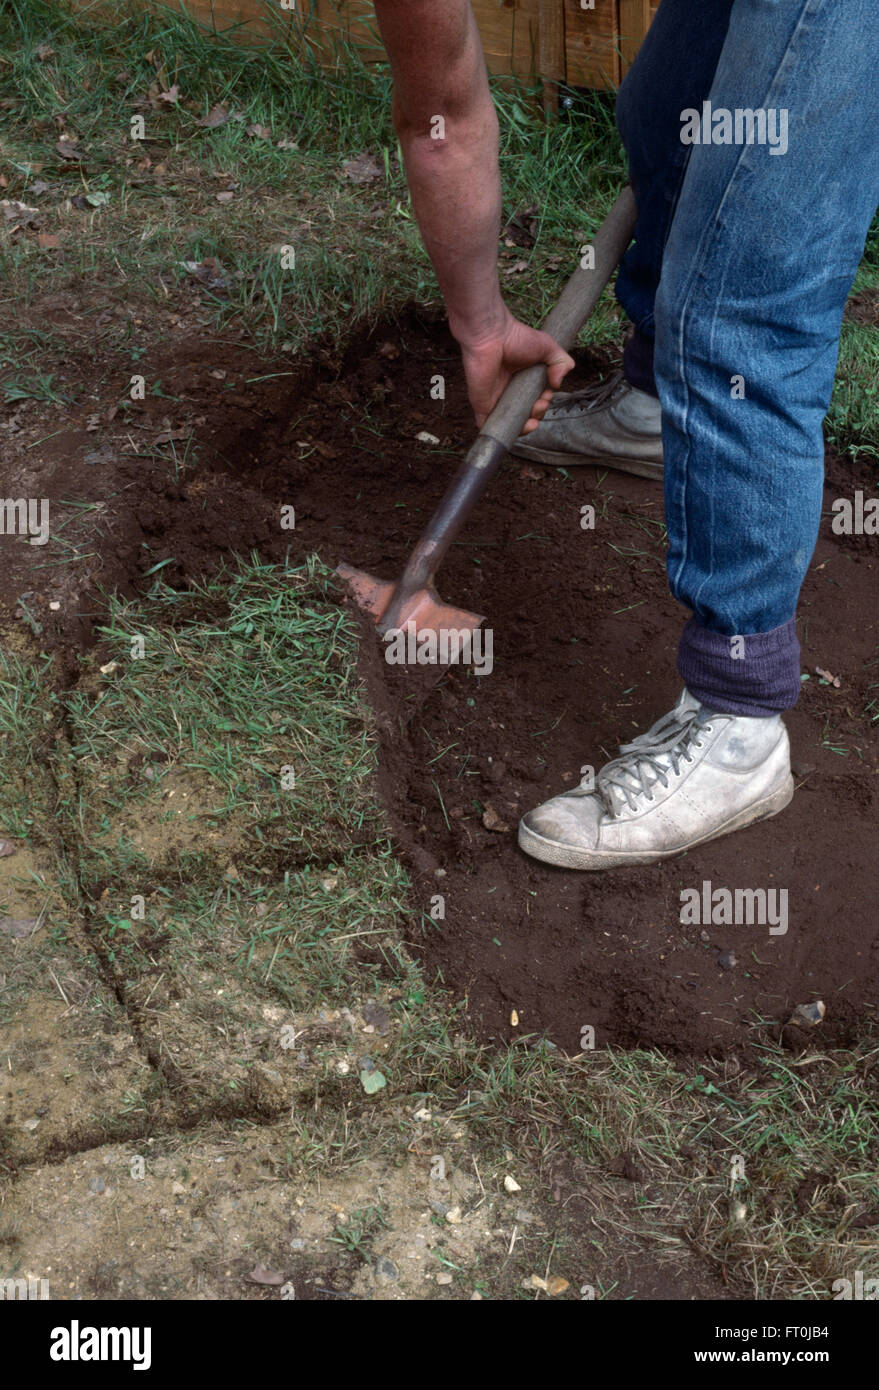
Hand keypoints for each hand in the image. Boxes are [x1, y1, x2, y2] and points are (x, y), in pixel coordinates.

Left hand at [457, 308, 574, 430]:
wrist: (492, 336)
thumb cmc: (517, 338)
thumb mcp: (548, 347)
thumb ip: (561, 362)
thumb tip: (558, 384)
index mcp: (523, 379)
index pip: (537, 400)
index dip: (545, 402)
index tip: (547, 393)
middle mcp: (510, 391)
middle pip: (526, 414)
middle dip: (538, 414)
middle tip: (540, 403)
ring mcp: (496, 400)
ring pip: (511, 423)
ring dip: (525, 428)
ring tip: (532, 420)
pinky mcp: (483, 406)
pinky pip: (491, 427)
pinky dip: (503, 432)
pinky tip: (517, 429)